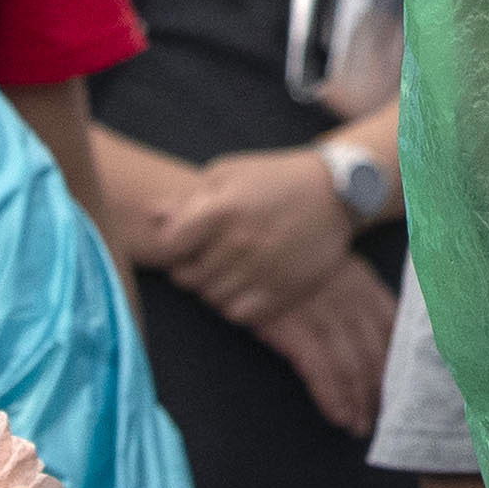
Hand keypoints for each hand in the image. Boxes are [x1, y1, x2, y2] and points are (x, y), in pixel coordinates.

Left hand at [136, 142, 363, 338]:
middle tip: (206, 259)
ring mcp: (263, 269)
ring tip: (227, 271)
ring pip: (212, 298)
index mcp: (223, 207)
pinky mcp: (284, 290)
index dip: (170, 248)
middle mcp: (241, 241)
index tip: (181, 244)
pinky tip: (244, 286)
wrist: (336, 192)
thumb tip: (152, 216)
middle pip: (188, 277)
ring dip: (212, 288)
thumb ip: (190, 197)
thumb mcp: (230, 173)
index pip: (169, 246)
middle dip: (191, 270)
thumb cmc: (274, 178)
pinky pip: (239, 314)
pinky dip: (234, 305)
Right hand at [258, 259, 396, 439]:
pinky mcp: (293, 328)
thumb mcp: (336, 266)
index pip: (393, 331)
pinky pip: (320, 369)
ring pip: (352, 367)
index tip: (404, 388)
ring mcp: (321, 314)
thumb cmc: (292, 259)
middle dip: (381, 392)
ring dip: (359, 402)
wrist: (249, 244)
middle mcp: (349, 300)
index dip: (400, 363)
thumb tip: (385, 331)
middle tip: (384, 419)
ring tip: (360, 426)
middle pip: (375, 354)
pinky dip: (333, 397)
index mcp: (364, 284)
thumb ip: (361, 294)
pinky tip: (339, 417)